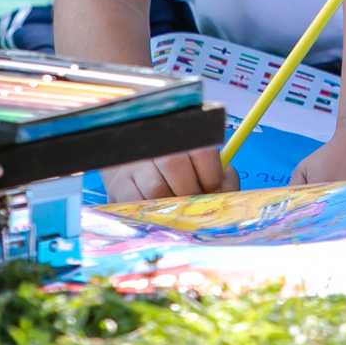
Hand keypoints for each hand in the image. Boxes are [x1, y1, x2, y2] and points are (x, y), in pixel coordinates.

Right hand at [101, 145, 237, 201]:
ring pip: (156, 188)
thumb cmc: (171, 163)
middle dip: (192, 192)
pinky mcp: (118, 183)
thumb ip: (218, 172)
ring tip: (180, 209)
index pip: (201, 150)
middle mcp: (153, 142)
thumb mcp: (196, 160)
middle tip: (197, 204)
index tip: (214, 190)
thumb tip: (228, 192)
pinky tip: (160, 212)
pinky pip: (136, 202)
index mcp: (179, 132)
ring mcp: (132, 163)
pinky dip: (152, 212)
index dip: (211, 176)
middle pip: (176, 167)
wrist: (128, 154)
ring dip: (173, 205)